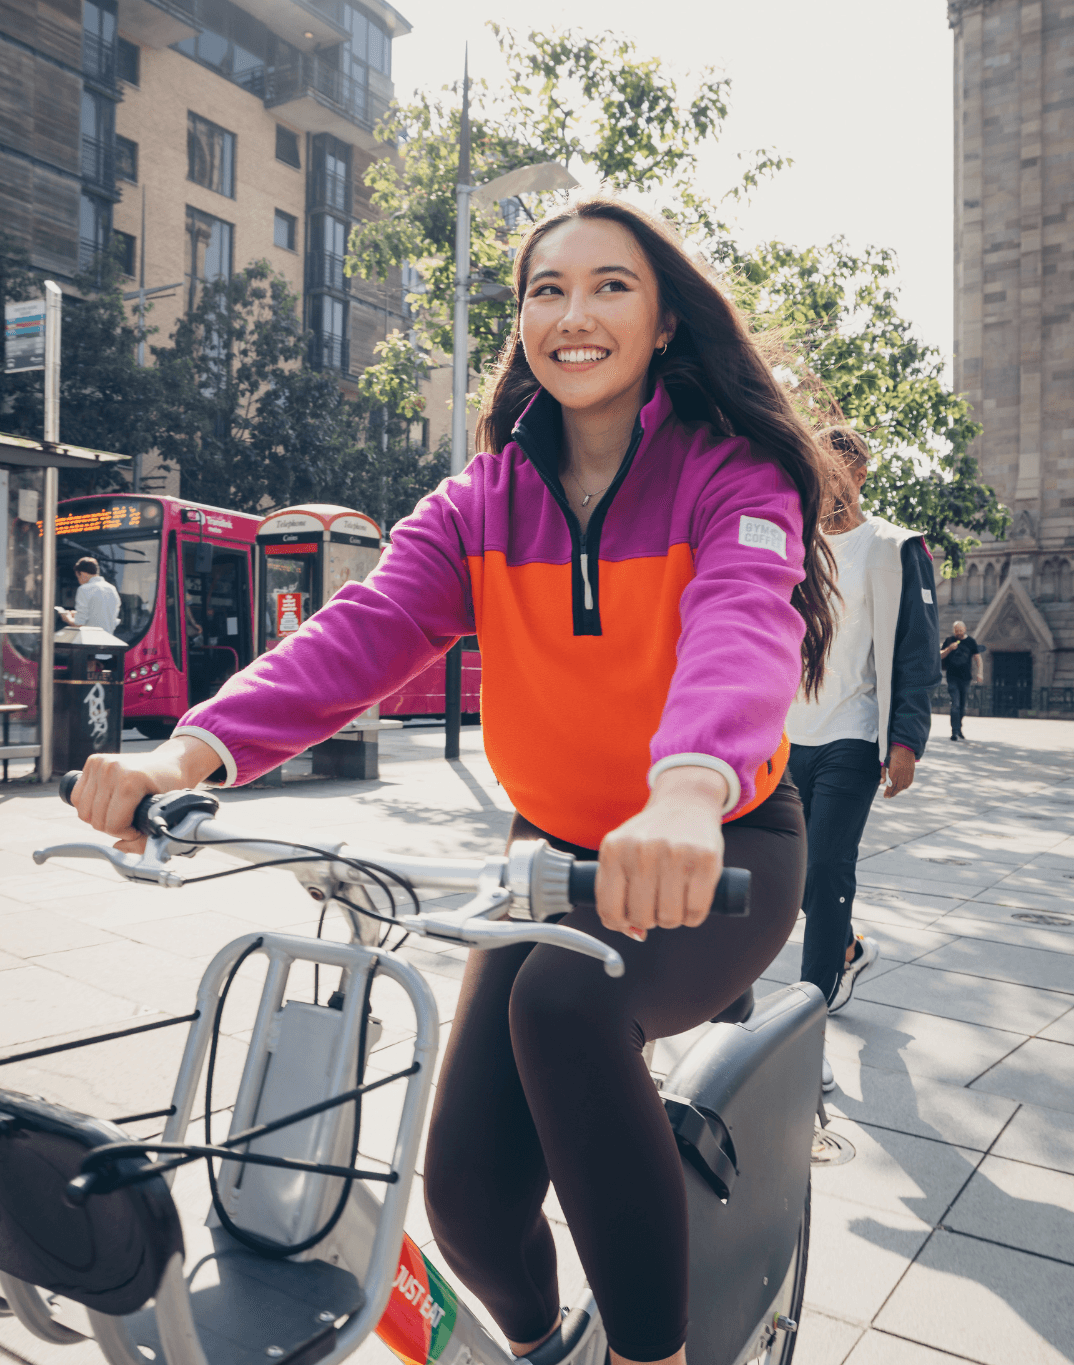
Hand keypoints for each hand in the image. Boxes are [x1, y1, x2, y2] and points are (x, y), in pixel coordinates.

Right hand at [71, 736, 220, 852]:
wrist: (172, 762)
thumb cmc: (171, 788)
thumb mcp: (165, 816)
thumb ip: (145, 841)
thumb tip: (118, 848)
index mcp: (130, 780)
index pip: (112, 824)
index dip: (126, 833)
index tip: (139, 828)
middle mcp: (111, 769)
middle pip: (95, 820)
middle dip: (114, 828)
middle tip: (131, 821)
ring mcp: (100, 763)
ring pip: (84, 811)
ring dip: (101, 819)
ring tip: (120, 813)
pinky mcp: (93, 761)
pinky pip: (78, 797)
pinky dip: (91, 807)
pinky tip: (108, 804)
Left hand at [595, 767, 726, 940]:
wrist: (686, 803)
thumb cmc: (652, 835)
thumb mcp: (622, 852)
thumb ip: (617, 891)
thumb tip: (634, 934)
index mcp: (614, 849)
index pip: (609, 910)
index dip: (620, 924)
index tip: (629, 919)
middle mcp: (642, 850)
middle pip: (641, 918)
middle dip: (649, 919)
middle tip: (655, 903)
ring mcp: (675, 853)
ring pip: (669, 918)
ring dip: (672, 918)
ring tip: (673, 899)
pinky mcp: (705, 859)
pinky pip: (696, 911)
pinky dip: (693, 915)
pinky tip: (690, 899)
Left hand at [882, 746, 915, 798]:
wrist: (904, 745)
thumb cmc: (892, 752)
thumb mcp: (885, 761)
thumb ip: (884, 772)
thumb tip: (882, 783)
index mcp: (895, 769)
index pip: (891, 784)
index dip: (888, 791)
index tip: (885, 796)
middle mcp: (903, 772)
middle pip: (898, 786)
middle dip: (893, 793)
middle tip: (888, 796)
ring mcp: (909, 771)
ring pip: (904, 785)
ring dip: (899, 790)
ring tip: (894, 792)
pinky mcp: (912, 770)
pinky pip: (909, 781)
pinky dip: (905, 786)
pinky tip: (901, 788)